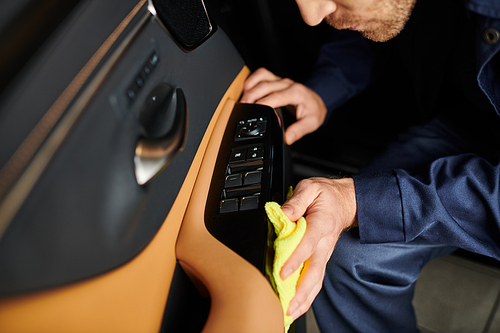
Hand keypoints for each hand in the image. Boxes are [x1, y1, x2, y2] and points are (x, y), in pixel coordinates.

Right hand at [240, 68, 326, 144]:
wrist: (317, 100)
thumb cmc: (313, 110)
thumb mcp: (312, 123)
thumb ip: (299, 130)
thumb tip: (287, 138)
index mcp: (296, 92)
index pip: (275, 96)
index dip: (262, 104)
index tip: (254, 113)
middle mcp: (287, 83)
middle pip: (264, 86)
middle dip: (251, 97)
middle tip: (243, 110)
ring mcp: (280, 80)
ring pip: (260, 77)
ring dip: (249, 88)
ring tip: (242, 102)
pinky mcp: (276, 79)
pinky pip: (260, 74)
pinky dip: (252, 80)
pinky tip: (247, 91)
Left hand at [280, 177, 357, 319]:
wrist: (345, 202)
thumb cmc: (326, 195)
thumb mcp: (310, 188)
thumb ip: (296, 200)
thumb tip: (284, 214)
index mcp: (321, 225)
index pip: (307, 245)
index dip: (295, 260)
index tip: (283, 272)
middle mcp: (324, 243)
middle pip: (314, 271)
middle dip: (301, 291)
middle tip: (287, 305)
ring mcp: (324, 253)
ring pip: (316, 280)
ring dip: (304, 299)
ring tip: (290, 313)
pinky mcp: (322, 258)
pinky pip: (316, 280)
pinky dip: (308, 295)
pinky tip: (298, 306)